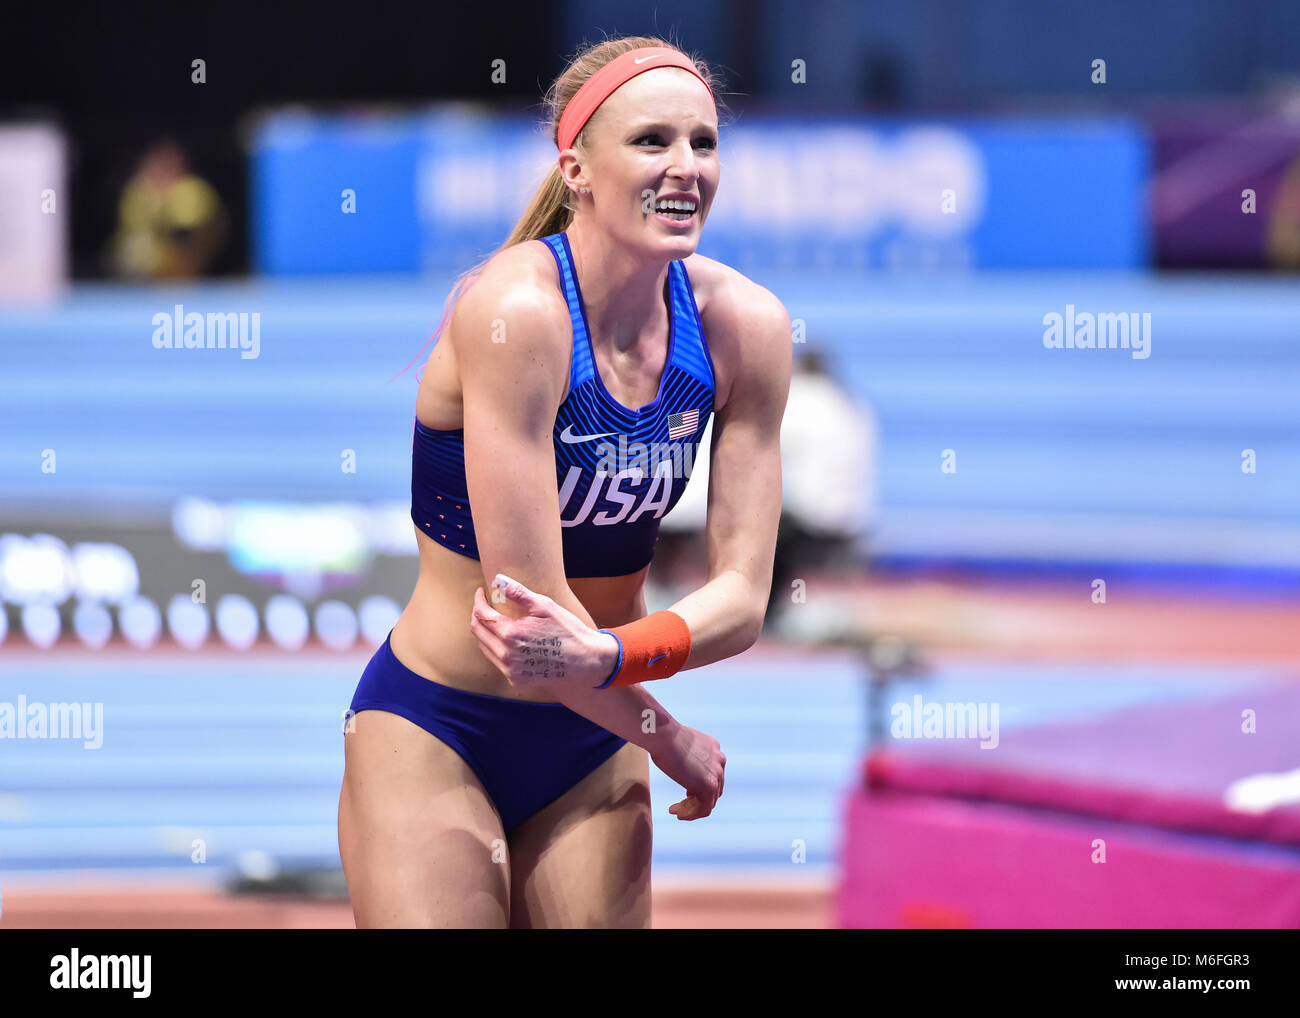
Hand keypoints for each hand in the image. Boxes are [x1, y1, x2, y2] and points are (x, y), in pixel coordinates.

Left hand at [470, 573, 617, 691]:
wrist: (586, 660)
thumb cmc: (568, 631)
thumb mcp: (545, 606)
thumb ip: (519, 593)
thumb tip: (499, 580)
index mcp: (511, 634)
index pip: (481, 615)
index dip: (479, 601)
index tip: (482, 591)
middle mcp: (506, 655)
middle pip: (478, 632)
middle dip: (479, 614)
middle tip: (486, 604)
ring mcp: (510, 670)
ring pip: (484, 648)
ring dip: (485, 632)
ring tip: (496, 619)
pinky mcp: (516, 680)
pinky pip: (496, 661)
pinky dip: (496, 647)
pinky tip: (507, 638)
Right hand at [649, 722, 725, 820]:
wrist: (664, 736)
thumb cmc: (664, 737)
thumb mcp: (681, 744)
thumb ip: (687, 755)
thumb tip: (680, 764)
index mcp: (713, 748)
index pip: (712, 774)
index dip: (698, 787)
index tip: (685, 794)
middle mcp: (719, 760)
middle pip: (713, 789)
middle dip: (696, 799)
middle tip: (679, 805)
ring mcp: (716, 773)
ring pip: (708, 800)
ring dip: (691, 809)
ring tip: (676, 812)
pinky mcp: (709, 785)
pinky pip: (704, 808)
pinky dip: (692, 814)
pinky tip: (679, 814)